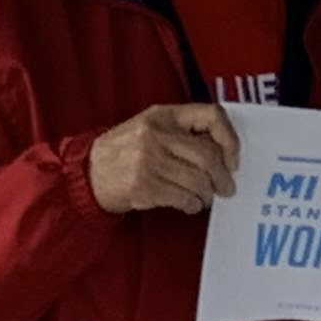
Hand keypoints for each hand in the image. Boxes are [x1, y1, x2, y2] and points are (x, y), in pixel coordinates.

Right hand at [87, 103, 240, 215]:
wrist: (87, 172)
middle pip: (208, 156)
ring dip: (207, 194)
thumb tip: (225, 153)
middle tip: (226, 188)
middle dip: (223, 177)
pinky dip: (192, 205)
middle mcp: (155, 134)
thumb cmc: (124, 150)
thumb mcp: (150, 127)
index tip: (233, 159)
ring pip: (199, 180)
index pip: (211, 116)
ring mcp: (148, 160)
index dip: (230, 139)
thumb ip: (183, 132)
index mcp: (162, 115)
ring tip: (204, 197)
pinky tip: (188, 204)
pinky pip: (184, 198)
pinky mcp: (143, 186)